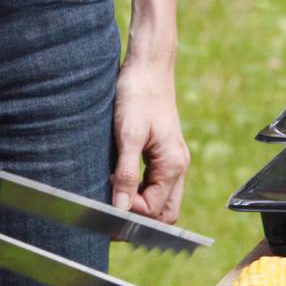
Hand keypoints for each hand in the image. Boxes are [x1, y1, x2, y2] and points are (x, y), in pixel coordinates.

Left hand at [111, 59, 189, 221]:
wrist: (148, 66)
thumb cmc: (139, 95)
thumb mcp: (128, 135)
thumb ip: (125, 174)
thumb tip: (120, 209)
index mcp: (173, 164)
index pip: (154, 209)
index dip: (129, 212)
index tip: (106, 201)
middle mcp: (178, 165)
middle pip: (164, 211)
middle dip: (139, 218)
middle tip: (110, 210)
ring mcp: (173, 158)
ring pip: (161, 198)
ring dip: (139, 204)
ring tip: (114, 193)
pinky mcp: (164, 151)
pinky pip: (157, 182)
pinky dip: (141, 190)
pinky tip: (120, 181)